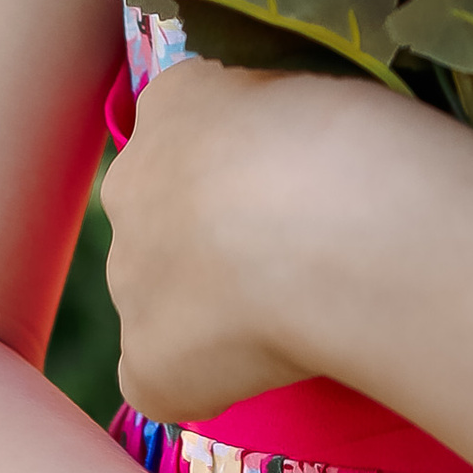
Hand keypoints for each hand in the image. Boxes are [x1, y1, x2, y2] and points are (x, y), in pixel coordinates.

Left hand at [102, 56, 385, 419]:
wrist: (331, 223)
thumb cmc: (343, 139)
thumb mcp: (306, 91)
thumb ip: (273, 122)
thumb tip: (286, 159)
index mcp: (173, 103)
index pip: (187, 134)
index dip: (239, 170)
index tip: (291, 186)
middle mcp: (130, 187)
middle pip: (160, 219)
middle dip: (213, 239)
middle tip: (294, 253)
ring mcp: (129, 278)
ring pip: (160, 298)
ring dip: (211, 308)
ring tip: (298, 311)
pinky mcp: (146, 362)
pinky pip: (160, 379)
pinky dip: (204, 381)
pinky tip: (265, 368)